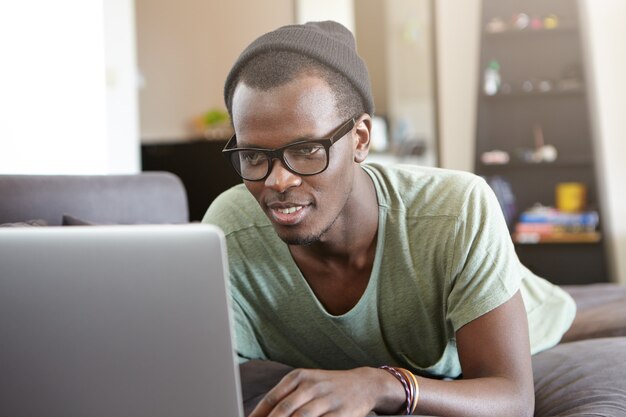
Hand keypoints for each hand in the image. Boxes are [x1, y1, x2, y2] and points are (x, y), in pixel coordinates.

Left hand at [249, 367, 402, 416]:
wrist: (364, 384)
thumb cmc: (328, 387)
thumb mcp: (307, 384)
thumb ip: (285, 398)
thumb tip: (261, 416)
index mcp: (299, 377)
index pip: (272, 398)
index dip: (258, 415)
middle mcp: (312, 385)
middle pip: (284, 409)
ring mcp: (327, 399)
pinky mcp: (341, 413)